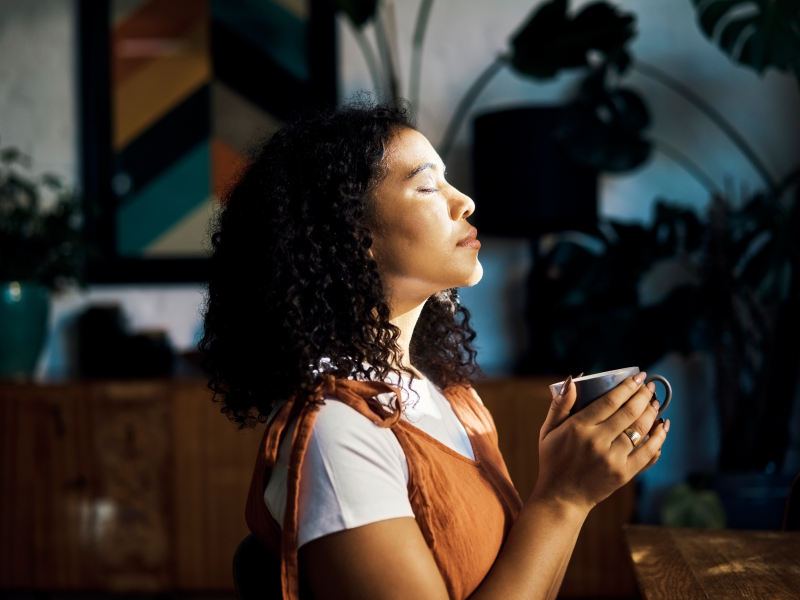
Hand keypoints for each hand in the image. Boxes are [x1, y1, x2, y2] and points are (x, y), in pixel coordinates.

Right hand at [532, 373, 669, 512]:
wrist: (561, 497)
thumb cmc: (553, 461)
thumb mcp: (548, 431)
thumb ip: (559, 405)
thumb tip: (572, 381)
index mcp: (578, 428)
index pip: (609, 401)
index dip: (627, 386)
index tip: (638, 377)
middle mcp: (597, 442)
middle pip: (628, 412)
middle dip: (643, 396)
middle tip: (649, 386)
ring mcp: (612, 459)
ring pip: (640, 430)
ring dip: (651, 413)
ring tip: (656, 402)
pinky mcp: (623, 474)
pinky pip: (647, 453)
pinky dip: (658, 438)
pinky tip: (662, 427)